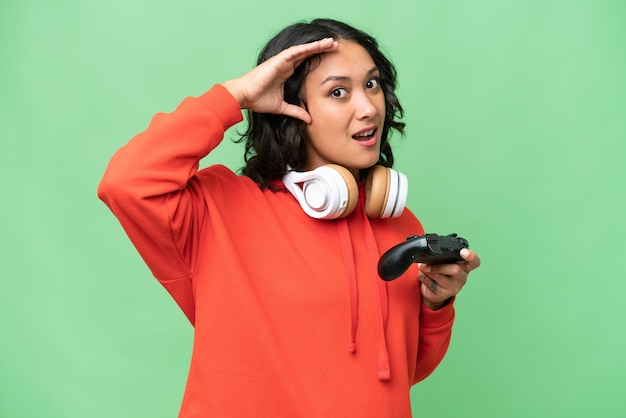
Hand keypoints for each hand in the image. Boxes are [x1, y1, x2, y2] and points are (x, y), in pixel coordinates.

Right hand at [223, 37, 338, 122]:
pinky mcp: (278, 60)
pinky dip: (306, 48)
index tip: (332, 58)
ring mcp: (282, 61)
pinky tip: (317, 45)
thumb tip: (309, 119)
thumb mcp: (282, 107)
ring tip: (331, 42)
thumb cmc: (258, 100)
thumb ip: (296, 111)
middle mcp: (286, 65)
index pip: (306, 63)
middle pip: (307, 54)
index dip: (318, 58)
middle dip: (321, 49)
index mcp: (287, 73)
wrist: (245, 97)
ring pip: (303, 50)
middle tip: (336, 45)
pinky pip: (294, 52)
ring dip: (317, 45)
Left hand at [418, 248, 480, 309]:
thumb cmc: (440, 273)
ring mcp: (454, 287)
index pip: (474, 261)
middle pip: (455, 270)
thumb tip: (426, 262)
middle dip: (438, 267)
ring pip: (440, 277)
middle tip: (426, 265)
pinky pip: (430, 283)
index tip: (463, 252)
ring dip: (428, 271)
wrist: (433, 292)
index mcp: (464, 266)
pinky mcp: (444, 294)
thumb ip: (438, 259)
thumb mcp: (442, 263)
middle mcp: (461, 276)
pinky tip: (425, 278)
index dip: (471, 256)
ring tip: (424, 269)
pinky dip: (423, 278)